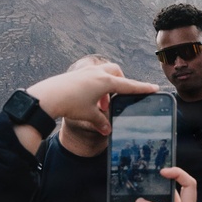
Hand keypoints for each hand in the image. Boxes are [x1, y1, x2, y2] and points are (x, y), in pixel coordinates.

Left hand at [27, 63, 157, 134]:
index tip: (154, 87)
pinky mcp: (75, 74)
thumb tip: (107, 130)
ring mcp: (85, 71)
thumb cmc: (70, 104)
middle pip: (116, 72)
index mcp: (105, 82)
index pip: (129, 85)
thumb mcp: (89, 115)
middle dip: (121, 82)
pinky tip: (88, 97)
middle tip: (118, 97)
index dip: (142, 88)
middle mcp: (97, 73)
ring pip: (103, 72)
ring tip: (101, 102)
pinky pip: (91, 75)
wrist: (47, 97)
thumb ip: (101, 122)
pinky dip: (95, 85)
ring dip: (107, 84)